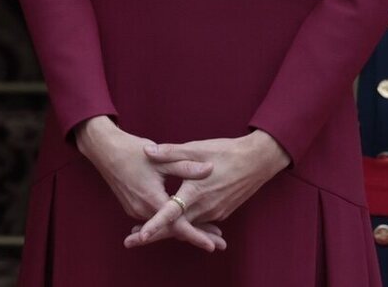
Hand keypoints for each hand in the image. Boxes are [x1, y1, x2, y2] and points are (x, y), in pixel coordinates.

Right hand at [72, 116, 223, 252]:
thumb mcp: (160, 157)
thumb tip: (210, 168)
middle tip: (220, 242)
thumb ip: (186, 166)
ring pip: (164, 225)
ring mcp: (135, 209)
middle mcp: (141, 209)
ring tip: (209, 233)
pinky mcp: (131, 206)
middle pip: (173, 229)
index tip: (212, 245)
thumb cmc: (132, 151)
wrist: (103, 149)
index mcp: (151, 198)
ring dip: (185, 228)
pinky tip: (185, 221)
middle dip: (197, 235)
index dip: (196, 236)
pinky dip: (171, 223)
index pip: (177, 224)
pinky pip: (155, 220)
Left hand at [125, 130, 290, 250]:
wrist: (257, 161)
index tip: (140, 236)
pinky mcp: (221, 212)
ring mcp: (215, 212)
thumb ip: (170, 152)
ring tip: (145, 232)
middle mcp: (206, 207)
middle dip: (155, 233)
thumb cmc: (225, 151)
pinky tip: (173, 221)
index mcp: (196, 191)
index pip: (171, 213)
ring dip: (170, 229)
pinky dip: (186, 224)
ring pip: (188, 225)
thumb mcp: (196, 148)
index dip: (155, 225)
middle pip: (177, 226)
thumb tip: (147, 152)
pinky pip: (199, 221)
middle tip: (130, 239)